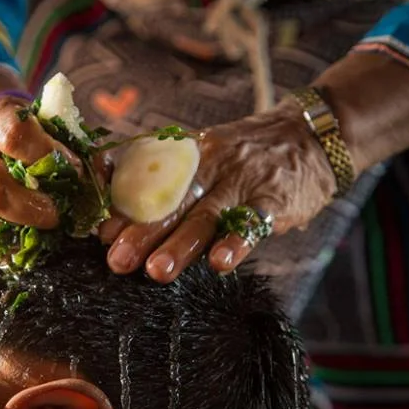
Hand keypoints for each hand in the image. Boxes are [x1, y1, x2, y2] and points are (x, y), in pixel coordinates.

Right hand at [0, 78, 83, 259]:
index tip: (75, 171)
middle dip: (33, 209)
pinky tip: (31, 239)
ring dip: (24, 234)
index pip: (15, 136)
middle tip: (58, 215)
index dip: (48, 156)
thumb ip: (75, 146)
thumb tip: (99, 178)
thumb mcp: (49, 123)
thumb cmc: (28, 131)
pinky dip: (13, 246)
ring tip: (48, 231)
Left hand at [100, 101, 336, 282]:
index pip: (147, 178)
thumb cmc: (243, 157)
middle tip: (116, 260)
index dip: (122, 205)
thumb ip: (164, 185)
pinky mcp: (273, 199)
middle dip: (141, 232)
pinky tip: (219, 262)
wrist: (309, 137)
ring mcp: (241, 182)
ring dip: (180, 244)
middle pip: (170, 202)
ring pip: (205, 215)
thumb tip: (111, 224)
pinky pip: (252, 222)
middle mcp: (209, 165)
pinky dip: (236, 242)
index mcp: (185, 155)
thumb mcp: (202, 156)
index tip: (99, 232)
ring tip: (156, 272)